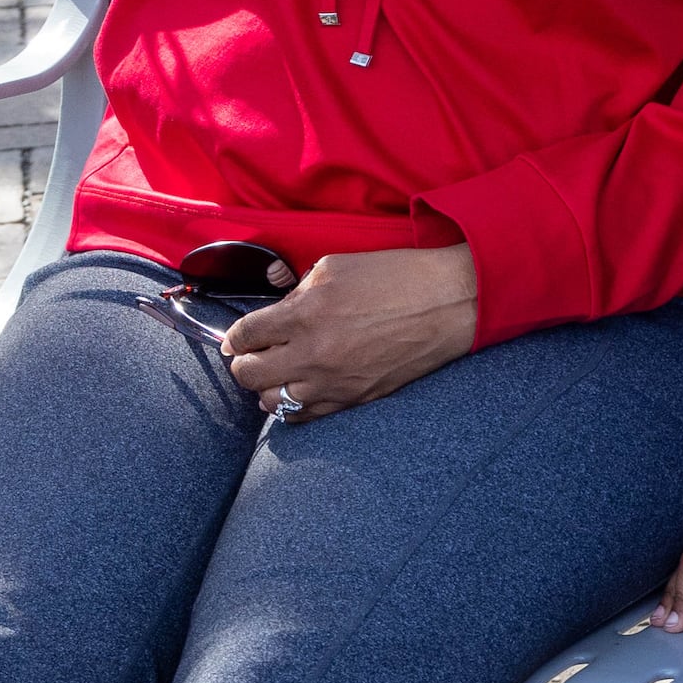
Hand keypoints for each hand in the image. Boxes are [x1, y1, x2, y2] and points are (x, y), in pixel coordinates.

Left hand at [221, 245, 478, 421]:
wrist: (448, 303)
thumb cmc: (395, 276)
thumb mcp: (335, 266)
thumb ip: (297, 290)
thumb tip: (276, 310)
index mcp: (305, 313)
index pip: (245, 335)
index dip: (234, 337)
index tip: (234, 339)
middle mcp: (313, 353)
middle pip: (249, 375)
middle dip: (243, 363)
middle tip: (251, 355)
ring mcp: (333, 383)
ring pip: (271, 401)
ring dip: (267, 387)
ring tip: (276, 373)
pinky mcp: (354, 400)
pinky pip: (305, 417)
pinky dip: (293, 405)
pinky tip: (298, 391)